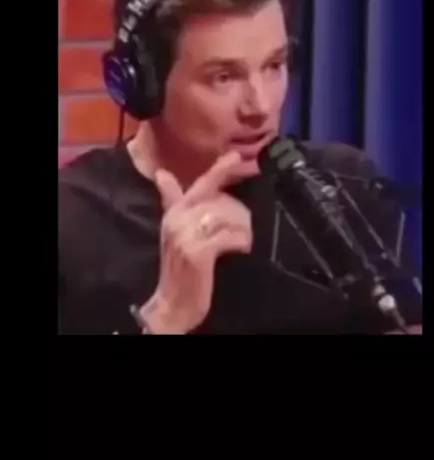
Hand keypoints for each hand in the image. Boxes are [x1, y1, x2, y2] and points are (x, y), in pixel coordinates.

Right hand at [140, 151, 252, 333]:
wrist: (171, 304)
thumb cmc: (180, 269)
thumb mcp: (175, 233)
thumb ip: (173, 202)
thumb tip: (162, 174)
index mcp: (174, 213)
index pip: (199, 185)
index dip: (219, 170)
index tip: (235, 155)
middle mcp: (177, 219)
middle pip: (218, 200)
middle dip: (238, 210)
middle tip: (244, 227)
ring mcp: (185, 235)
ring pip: (226, 216)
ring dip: (241, 228)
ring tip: (242, 241)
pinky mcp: (197, 252)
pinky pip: (229, 236)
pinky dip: (241, 242)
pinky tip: (241, 248)